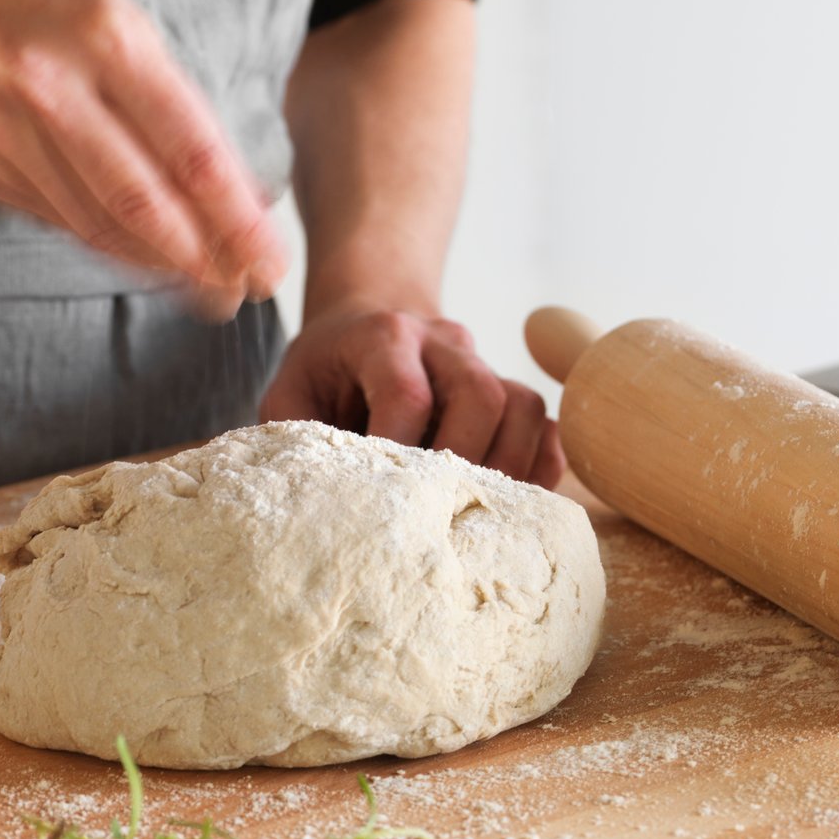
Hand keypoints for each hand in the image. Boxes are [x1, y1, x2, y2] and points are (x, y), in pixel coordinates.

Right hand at [0, 0, 286, 311]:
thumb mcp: (124, 25)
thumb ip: (177, 110)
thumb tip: (243, 201)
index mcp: (108, 39)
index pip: (193, 156)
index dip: (239, 226)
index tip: (272, 267)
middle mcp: (50, 86)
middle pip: (145, 206)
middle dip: (206, 264)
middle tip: (245, 293)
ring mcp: (4, 129)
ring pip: (101, 227)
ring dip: (164, 268)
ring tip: (209, 288)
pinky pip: (62, 222)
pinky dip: (114, 247)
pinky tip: (149, 260)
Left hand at [260, 307, 565, 488]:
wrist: (369, 325)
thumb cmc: (327, 372)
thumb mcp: (291, 394)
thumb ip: (296, 437)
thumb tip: (308, 504)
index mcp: (383, 337)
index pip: (409, 394)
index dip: (402, 449)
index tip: (385, 494)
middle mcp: (443, 343)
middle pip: (482, 393)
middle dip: (466, 460)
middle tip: (441, 510)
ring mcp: (484, 364)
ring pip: (524, 406)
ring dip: (510, 467)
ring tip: (479, 513)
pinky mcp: (510, 390)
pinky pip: (547, 427)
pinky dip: (539, 467)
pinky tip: (514, 504)